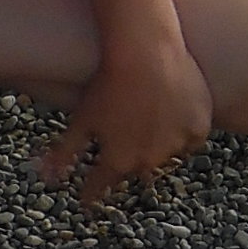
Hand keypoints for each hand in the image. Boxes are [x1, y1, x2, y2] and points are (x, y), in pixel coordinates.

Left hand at [33, 24, 212, 204]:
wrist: (147, 52)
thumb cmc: (109, 82)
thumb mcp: (81, 118)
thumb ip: (65, 152)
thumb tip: (48, 177)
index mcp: (117, 160)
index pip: (101, 185)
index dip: (92, 190)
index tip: (87, 196)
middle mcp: (149, 160)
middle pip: (136, 169)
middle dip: (128, 159)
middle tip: (125, 134)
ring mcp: (176, 145)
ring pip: (166, 155)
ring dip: (157, 145)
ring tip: (150, 116)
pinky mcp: (199, 127)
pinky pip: (192, 140)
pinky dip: (184, 133)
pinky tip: (175, 114)